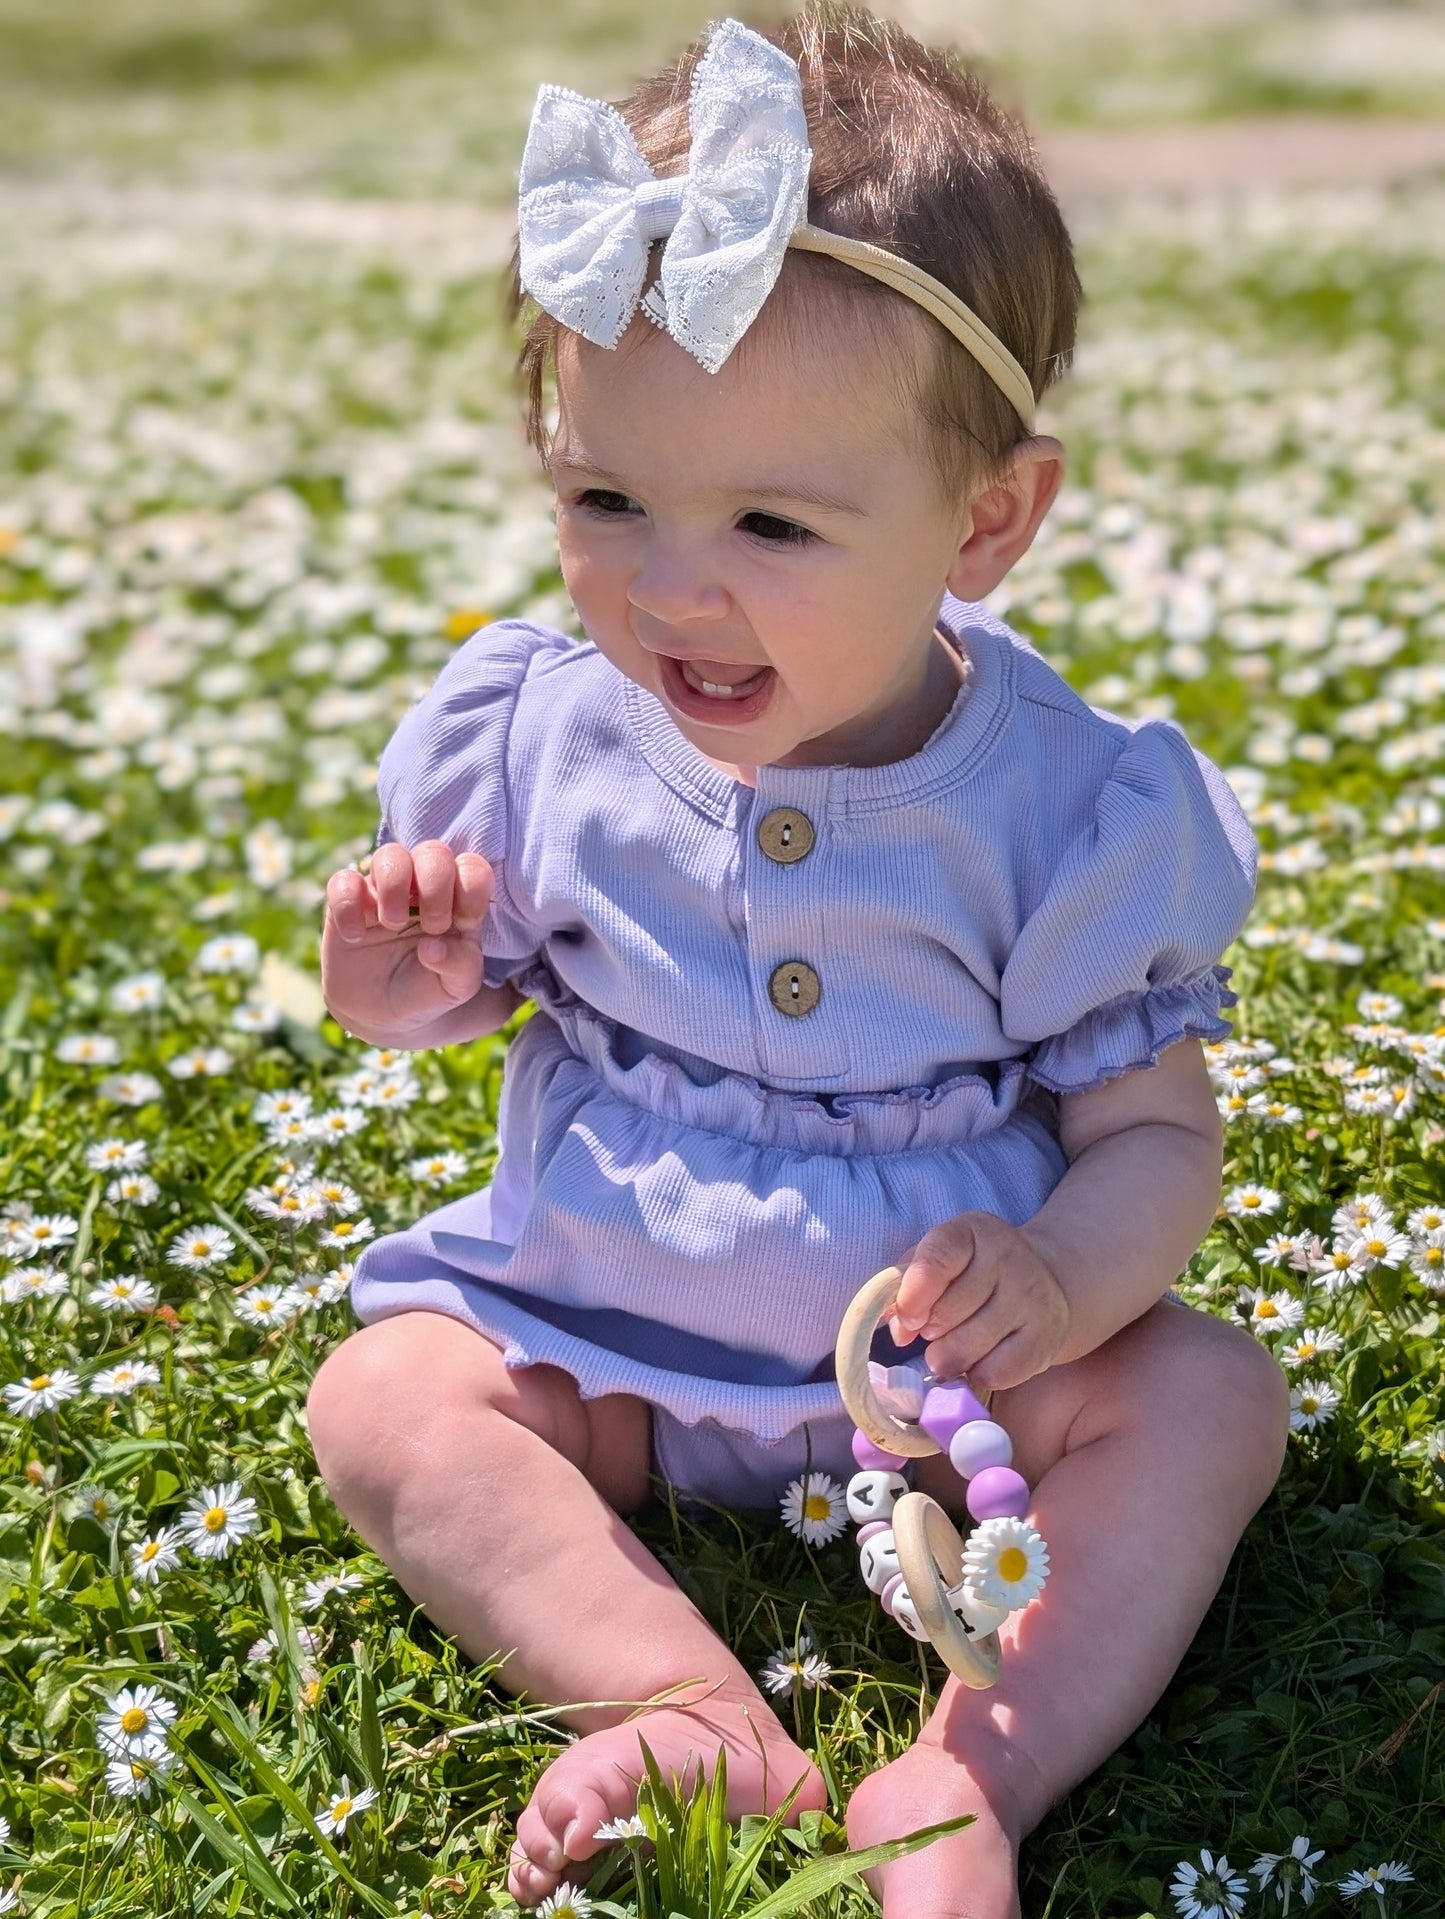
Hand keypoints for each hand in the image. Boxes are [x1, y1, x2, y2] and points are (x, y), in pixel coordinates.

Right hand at [321, 840, 494, 1034]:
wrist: (381, 1013)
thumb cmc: (427, 989)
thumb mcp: (456, 988)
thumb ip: (461, 967)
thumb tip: (433, 945)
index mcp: (457, 900)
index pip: (472, 868)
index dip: (471, 889)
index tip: (465, 924)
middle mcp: (421, 886)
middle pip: (434, 852)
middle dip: (436, 886)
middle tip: (432, 926)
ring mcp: (383, 891)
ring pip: (390, 854)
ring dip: (394, 887)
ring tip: (392, 924)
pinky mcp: (347, 902)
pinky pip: (343, 881)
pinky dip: (348, 905)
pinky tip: (355, 936)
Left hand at [887, 1211, 1069, 1392]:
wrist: (1046, 1282)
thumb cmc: (974, 1273)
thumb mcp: (939, 1262)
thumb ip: (906, 1287)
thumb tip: (898, 1329)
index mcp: (973, 1231)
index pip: (938, 1258)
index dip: (914, 1294)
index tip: (907, 1319)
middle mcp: (1009, 1258)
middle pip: (949, 1312)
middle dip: (930, 1330)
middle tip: (936, 1329)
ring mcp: (1032, 1297)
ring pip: (968, 1348)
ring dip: (948, 1357)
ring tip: (952, 1347)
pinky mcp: (1046, 1337)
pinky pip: (995, 1372)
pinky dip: (976, 1375)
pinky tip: (978, 1361)